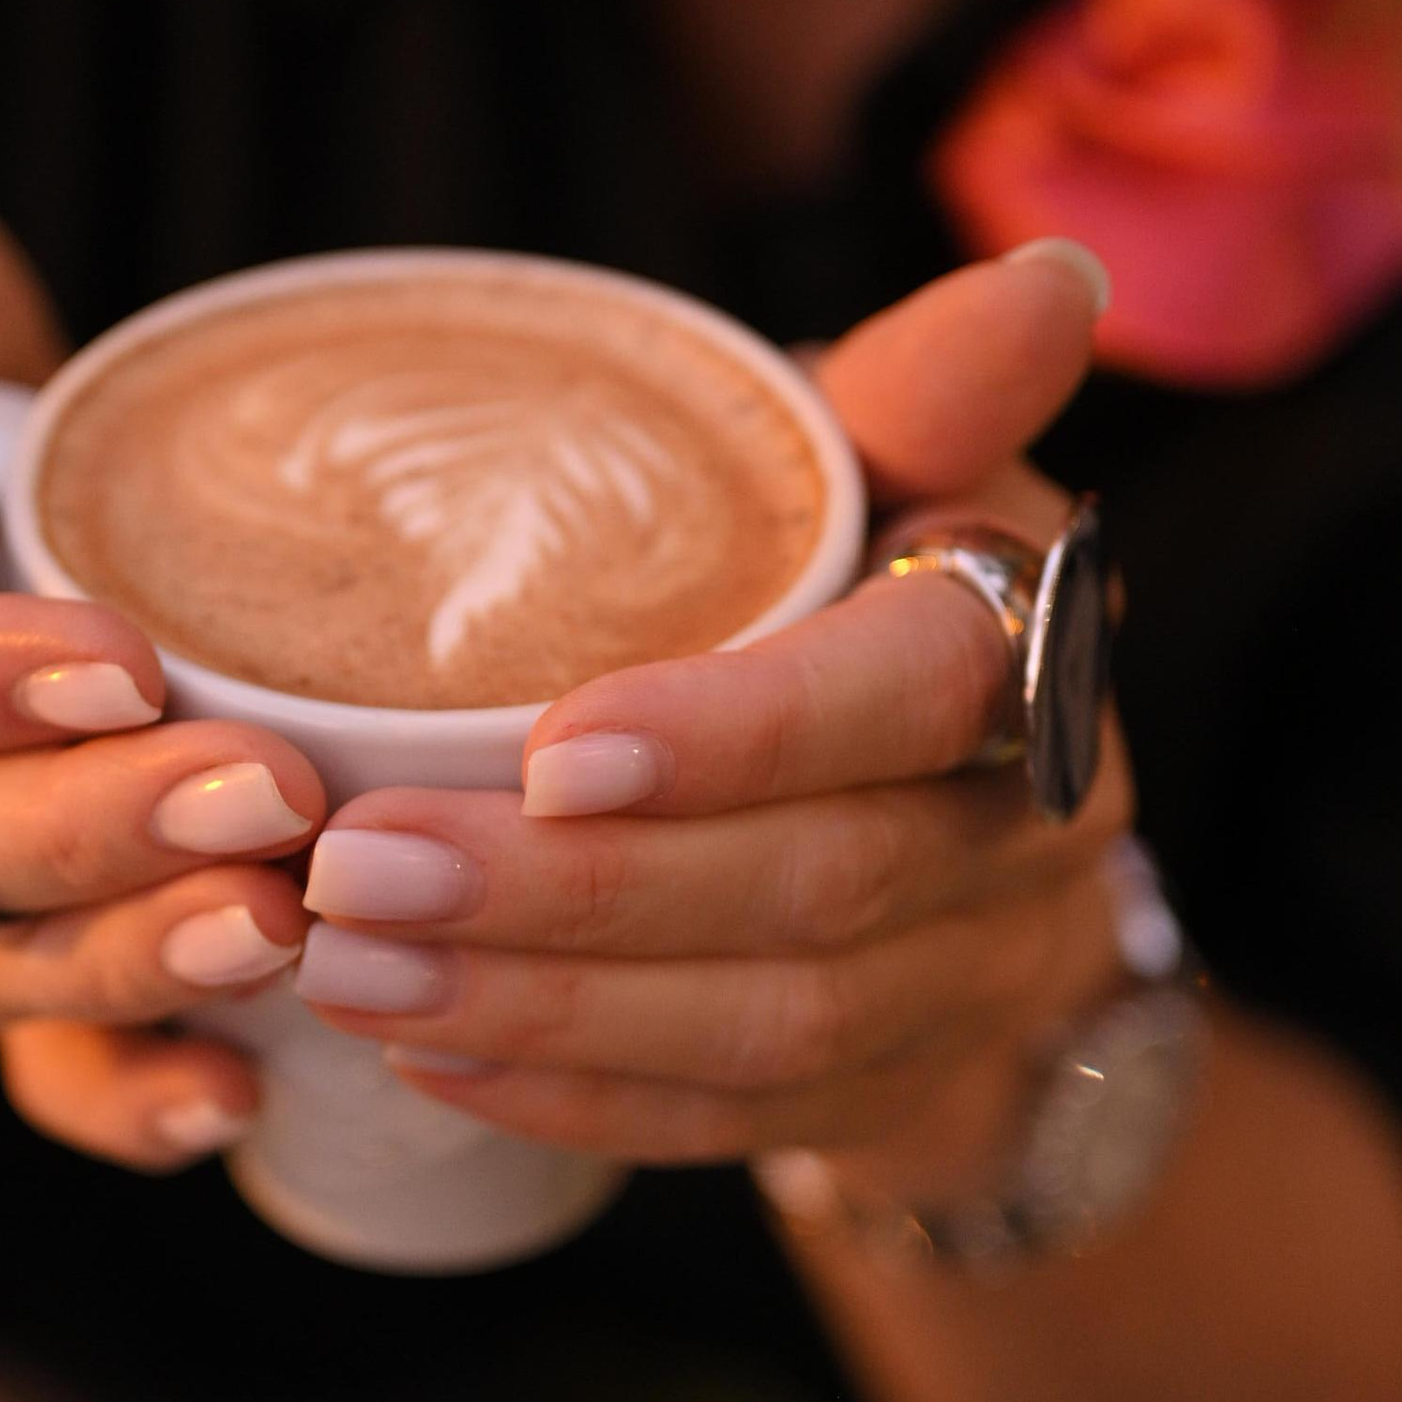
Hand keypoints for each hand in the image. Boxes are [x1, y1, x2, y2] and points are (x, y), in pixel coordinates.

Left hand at [293, 246, 1133, 1195]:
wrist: (971, 825)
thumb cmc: (868, 597)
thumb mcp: (896, 475)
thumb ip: (924, 393)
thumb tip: (1052, 281)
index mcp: (1022, 646)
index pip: (905, 695)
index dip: (740, 735)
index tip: (544, 747)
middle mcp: (1027, 827)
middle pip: (811, 882)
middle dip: (571, 892)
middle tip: (354, 873)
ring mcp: (968, 978)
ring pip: (764, 1024)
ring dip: (545, 1008)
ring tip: (349, 972)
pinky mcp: (891, 1090)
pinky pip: (731, 1121)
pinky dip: (574, 1099)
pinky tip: (426, 1060)